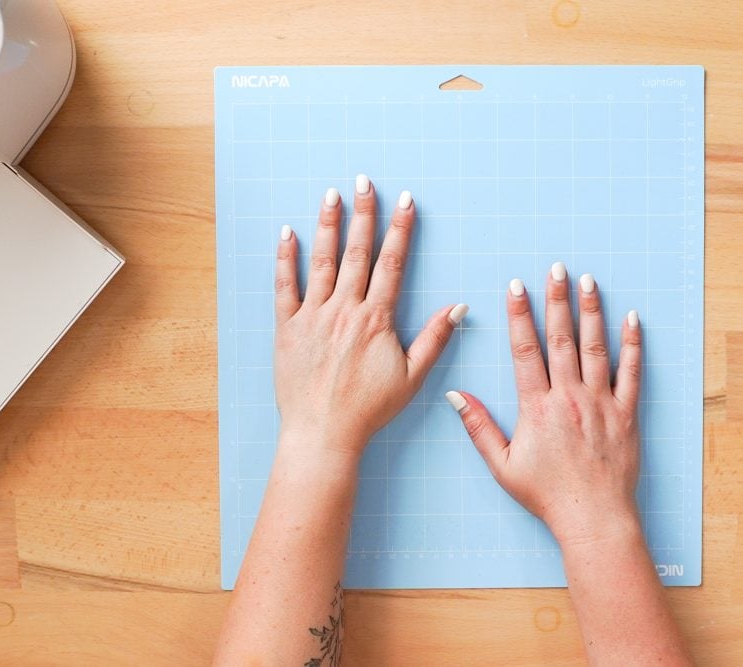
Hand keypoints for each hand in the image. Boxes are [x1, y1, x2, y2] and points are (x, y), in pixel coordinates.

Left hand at [273, 175, 467, 461]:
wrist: (323, 432)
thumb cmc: (369, 409)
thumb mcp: (412, 377)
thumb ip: (434, 338)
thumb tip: (458, 307)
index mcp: (375, 319)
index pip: (391, 263)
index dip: (399, 229)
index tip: (405, 201)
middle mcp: (344, 310)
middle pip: (356, 252)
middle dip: (363, 214)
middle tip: (365, 182)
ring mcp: (312, 316)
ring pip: (321, 261)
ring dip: (328, 225)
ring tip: (332, 195)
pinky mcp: (286, 328)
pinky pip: (284, 286)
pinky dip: (285, 259)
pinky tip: (288, 233)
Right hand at [447, 263, 642, 544]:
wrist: (593, 518)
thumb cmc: (546, 495)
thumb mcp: (502, 465)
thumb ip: (479, 427)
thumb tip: (455, 396)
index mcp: (537, 407)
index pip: (525, 350)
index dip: (520, 315)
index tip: (516, 287)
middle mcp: (570, 398)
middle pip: (561, 339)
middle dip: (557, 300)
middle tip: (556, 269)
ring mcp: (601, 403)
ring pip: (595, 347)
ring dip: (591, 311)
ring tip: (588, 281)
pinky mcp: (626, 414)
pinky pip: (631, 372)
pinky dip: (632, 345)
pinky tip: (631, 319)